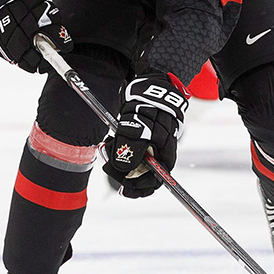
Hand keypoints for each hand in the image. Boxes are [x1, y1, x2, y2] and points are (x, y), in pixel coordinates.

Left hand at [102, 71, 186, 197]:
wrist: (149, 84)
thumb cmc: (146, 104)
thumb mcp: (136, 126)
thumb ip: (130, 149)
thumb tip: (124, 170)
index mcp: (165, 154)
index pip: (156, 182)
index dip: (139, 189)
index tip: (122, 187)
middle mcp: (160, 154)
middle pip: (143, 176)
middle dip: (124, 174)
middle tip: (108, 164)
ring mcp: (151, 147)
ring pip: (134, 165)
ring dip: (119, 161)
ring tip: (110, 146)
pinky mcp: (143, 140)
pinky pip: (131, 153)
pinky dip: (120, 151)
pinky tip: (113, 141)